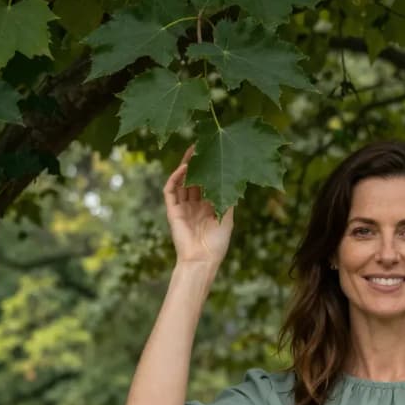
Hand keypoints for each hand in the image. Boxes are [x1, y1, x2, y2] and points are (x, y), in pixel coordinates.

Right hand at [164, 145, 233, 267]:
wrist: (202, 259)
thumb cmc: (217, 243)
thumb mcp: (227, 218)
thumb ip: (227, 199)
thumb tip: (233, 179)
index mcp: (208, 207)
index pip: (206, 183)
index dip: (208, 169)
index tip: (213, 154)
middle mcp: (194, 205)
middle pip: (193, 179)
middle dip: (196, 163)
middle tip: (199, 145)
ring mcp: (182, 207)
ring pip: (181, 182)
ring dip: (185, 167)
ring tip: (191, 152)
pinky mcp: (172, 211)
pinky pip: (170, 191)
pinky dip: (175, 178)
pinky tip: (183, 169)